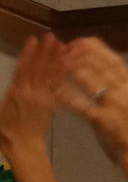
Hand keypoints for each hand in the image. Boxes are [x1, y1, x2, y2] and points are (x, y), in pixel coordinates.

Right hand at [0, 34, 66, 152]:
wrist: (22, 145)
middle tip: (51, 36)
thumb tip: (12, 81)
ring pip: (49, 75)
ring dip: (56, 58)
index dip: (28, 54)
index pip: (22, 69)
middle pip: (38, 68)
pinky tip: (68, 63)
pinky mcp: (52, 103)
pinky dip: (63, 73)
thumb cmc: (5, 130)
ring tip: (62, 44)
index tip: (32, 39)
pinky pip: (58, 85)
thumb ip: (5, 95)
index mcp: (14, 93)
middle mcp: (29, 92)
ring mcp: (42, 97)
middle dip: (45, 51)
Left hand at [58, 38, 127, 164]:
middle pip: (103, 66)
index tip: (82, 41)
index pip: (115, 60)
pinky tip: (56, 92)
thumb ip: (123, 90)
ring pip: (93, 82)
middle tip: (66, 47)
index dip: (97, 49)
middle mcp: (126, 91)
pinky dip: (69, 98)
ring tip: (59, 62)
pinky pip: (84, 106)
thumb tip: (109, 76)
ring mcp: (116, 105)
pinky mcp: (105, 121)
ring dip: (75, 70)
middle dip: (84, 54)